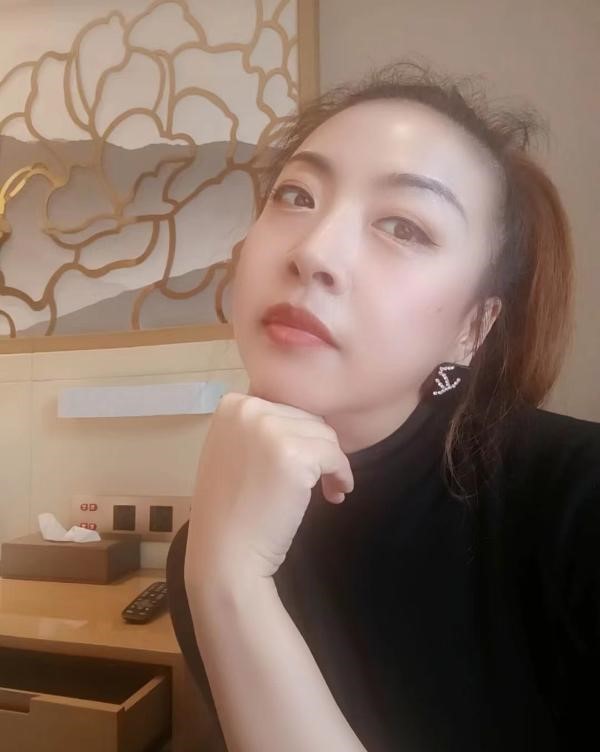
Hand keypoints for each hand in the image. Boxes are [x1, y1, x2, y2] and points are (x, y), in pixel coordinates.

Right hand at [184, 391, 353, 591]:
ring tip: (326, 489)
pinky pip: (335, 457)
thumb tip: (302, 420)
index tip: (298, 466)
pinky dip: (341, 475)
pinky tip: (335, 493)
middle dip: (317, 450)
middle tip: (318, 482)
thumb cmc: (231, 509)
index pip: (284, 408)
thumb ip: (259, 429)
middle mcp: (249, 409)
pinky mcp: (295, 454)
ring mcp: (272, 430)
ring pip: (325, 436)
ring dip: (331, 463)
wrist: (226, 552)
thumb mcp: (233, 451)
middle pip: (307, 419)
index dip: (297, 437)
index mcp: (232, 405)